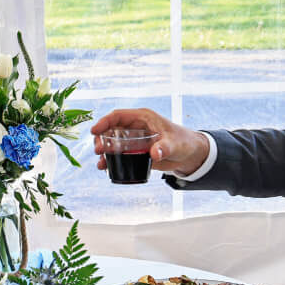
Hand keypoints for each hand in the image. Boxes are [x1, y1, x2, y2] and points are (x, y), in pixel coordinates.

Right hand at [88, 108, 208, 177]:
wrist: (190, 155)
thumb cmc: (184, 142)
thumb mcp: (175, 144)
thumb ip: (164, 147)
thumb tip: (154, 154)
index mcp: (143, 117)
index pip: (119, 116)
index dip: (104, 122)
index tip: (94, 131)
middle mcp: (136, 126)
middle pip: (111, 129)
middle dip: (101, 139)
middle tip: (98, 151)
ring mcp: (134, 139)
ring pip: (113, 142)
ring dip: (105, 152)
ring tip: (100, 163)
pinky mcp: (136, 151)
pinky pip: (119, 154)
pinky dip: (111, 160)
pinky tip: (106, 168)